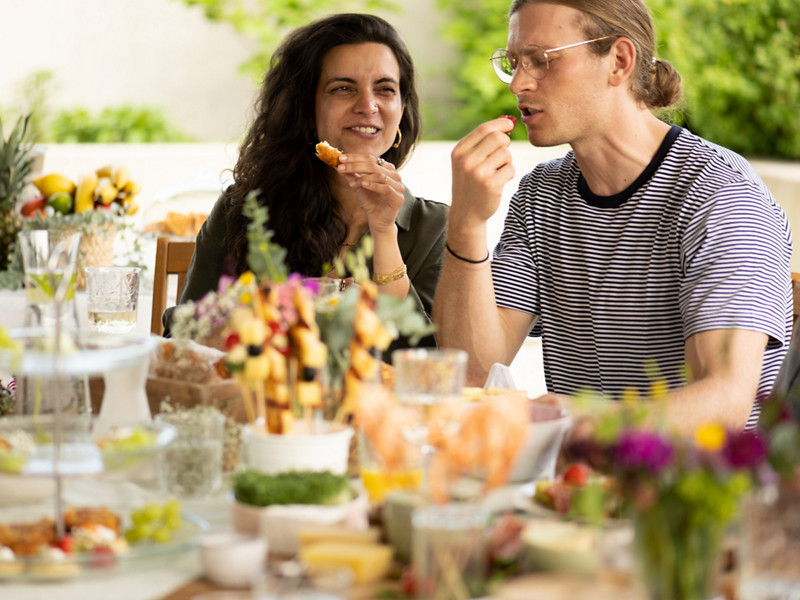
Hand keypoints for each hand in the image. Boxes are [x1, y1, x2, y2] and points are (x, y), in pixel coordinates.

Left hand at [337, 154, 404, 234]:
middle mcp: (394, 175)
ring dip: (363, 178)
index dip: (355, 157)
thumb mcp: (358, 185)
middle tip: (341, 168)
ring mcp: (398, 185)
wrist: (377, 220)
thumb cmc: (370, 202)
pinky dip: (373, 185)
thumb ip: (350, 174)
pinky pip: (386, 188)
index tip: (340, 158)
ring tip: (352, 184)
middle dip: (355, 165)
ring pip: (379, 175)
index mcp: (386, 169)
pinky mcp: (398, 197)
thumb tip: (337, 163)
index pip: (370, 158)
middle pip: (374, 164)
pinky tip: (363, 185)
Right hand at [450, 116, 515, 231]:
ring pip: (506, 154)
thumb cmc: (470, 182)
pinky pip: (510, 169)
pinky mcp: (490, 185)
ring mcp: (478, 173)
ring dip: (507, 161)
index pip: (484, 129)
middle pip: (498, 138)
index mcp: (459, 151)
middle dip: (505, 144)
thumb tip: (508, 121)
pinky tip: (499, 181)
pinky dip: (509, 173)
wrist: (466, 212)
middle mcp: (466, 160)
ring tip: (497, 171)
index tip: (510, 124)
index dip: (501, 123)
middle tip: (502, 154)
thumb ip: (482, 141)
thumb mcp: (467, 160)